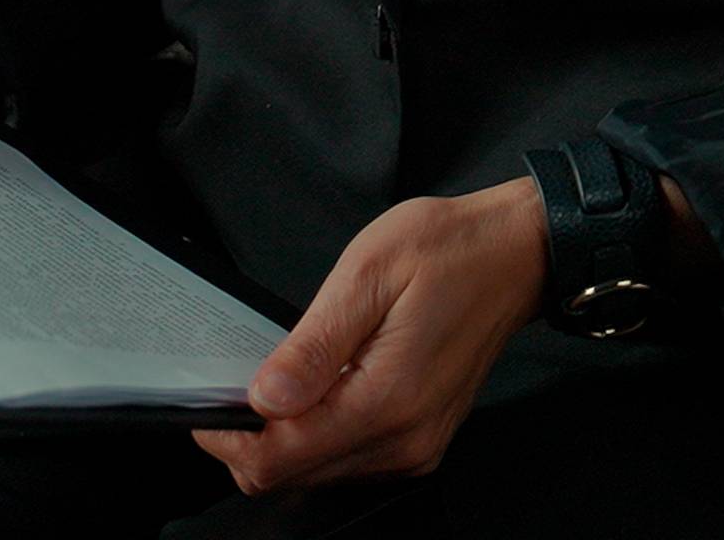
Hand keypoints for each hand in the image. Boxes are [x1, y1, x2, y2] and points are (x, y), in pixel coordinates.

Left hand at [192, 176, 548, 495]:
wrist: (516, 253)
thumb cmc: (450, 248)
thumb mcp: (370, 271)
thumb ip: (315, 343)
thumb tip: (265, 397)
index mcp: (388, 399)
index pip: (282, 459)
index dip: (231, 439)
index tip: (207, 405)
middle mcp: (405, 439)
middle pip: (295, 476)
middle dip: (252, 440)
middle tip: (236, 382)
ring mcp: (417, 446)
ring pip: (320, 473)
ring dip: (285, 438)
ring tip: (278, 376)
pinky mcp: (422, 439)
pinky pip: (351, 458)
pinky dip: (319, 433)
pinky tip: (317, 387)